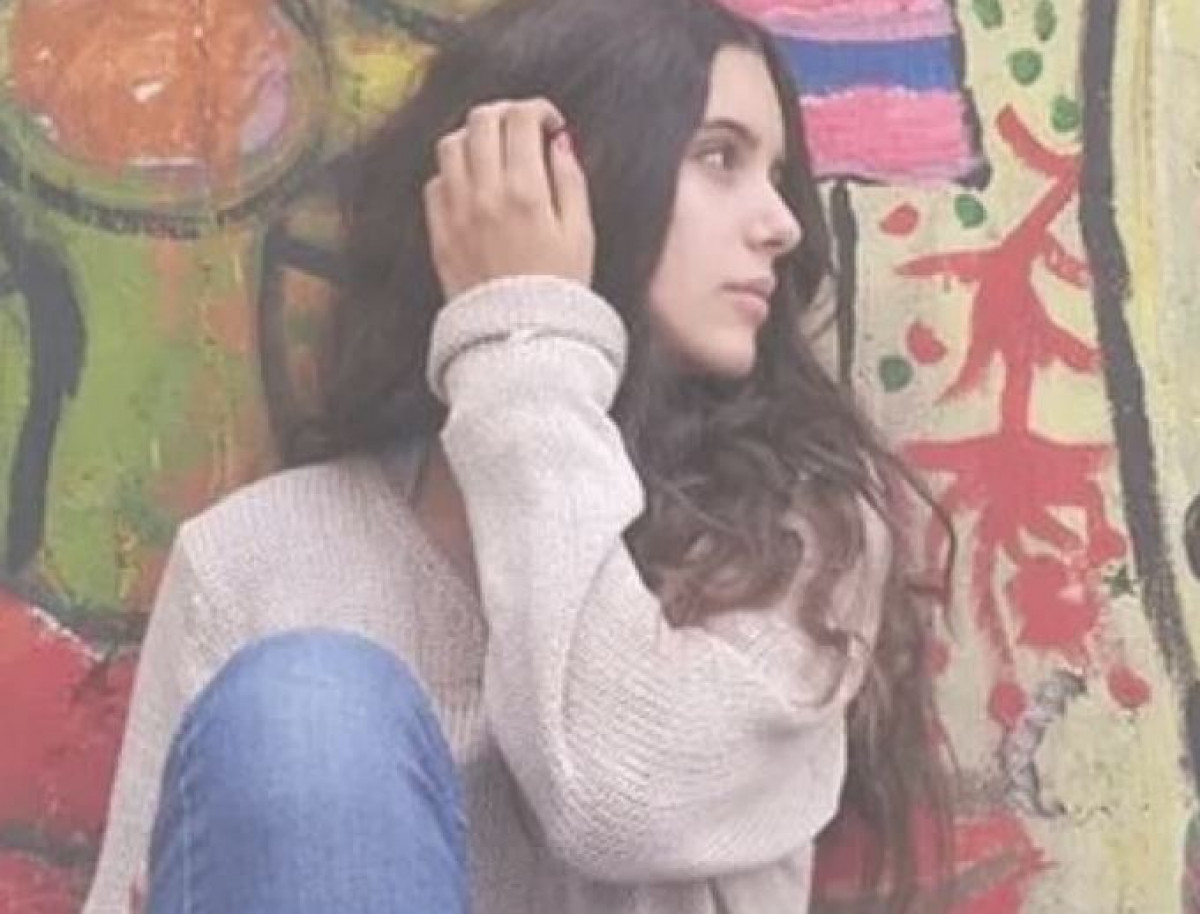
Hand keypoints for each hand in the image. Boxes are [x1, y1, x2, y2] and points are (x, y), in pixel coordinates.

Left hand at [424, 98, 594, 299]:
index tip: (550, 125)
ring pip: (450, 144)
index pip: (521, 119)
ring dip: (473, 138)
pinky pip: (435, 182)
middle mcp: (485, 195)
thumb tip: (560, 143)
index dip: (538, 110)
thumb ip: (571, 181)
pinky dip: (454, 173)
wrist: (519, 341)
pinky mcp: (439, 233)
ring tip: (494, 153)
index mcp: (526, 192)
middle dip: (505, 114)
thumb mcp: (581, 234)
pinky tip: (474, 186)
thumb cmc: (558, 292)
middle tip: (521, 129)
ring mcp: (456, 212)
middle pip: (481, 120)